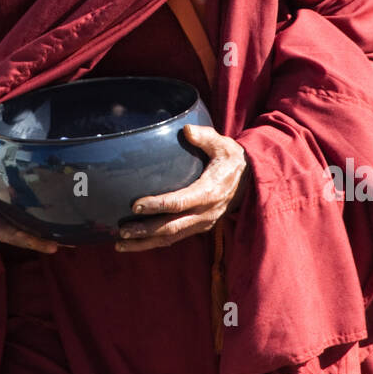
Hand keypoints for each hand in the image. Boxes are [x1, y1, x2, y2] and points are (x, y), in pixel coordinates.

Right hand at [0, 132, 60, 253]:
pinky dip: (47, 235)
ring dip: (39, 241)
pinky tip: (67, 240)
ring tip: (59, 245)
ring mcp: (4, 218)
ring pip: (20, 234)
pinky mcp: (18, 219)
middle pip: (4, 232)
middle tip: (48, 246)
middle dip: (25, 239)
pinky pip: (31, 229)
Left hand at [114, 124, 247, 252]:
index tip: (136, 204)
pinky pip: (175, 238)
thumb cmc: (232, 160)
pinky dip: (154, 242)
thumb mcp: (223, 144)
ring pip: (171, 238)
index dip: (157, 205)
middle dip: (145, 230)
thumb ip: (205, 137)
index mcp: (209, 192)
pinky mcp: (199, 227)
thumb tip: (186, 130)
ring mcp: (202, 223)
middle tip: (122, 230)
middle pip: (171, 227)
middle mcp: (205, 213)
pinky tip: (135, 242)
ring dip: (145, 243)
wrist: (252, 182)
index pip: (179, 202)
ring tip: (120, 243)